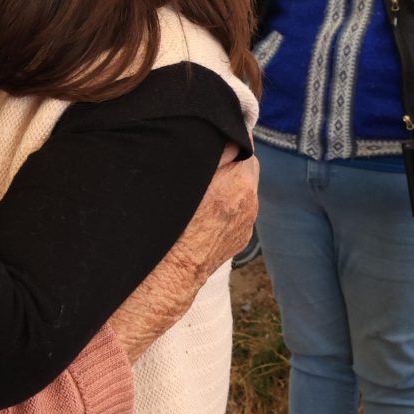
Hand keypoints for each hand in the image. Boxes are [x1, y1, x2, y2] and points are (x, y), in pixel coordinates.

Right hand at [102, 149, 257, 361]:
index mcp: (241, 185)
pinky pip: (230, 213)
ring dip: (221, 185)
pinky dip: (218, 207)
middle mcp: (249, 206)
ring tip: (193, 187)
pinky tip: (195, 212)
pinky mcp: (234, 243)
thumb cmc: (169, 231)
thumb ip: (210, 151)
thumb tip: (223, 132)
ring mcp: (243, 228)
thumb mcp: (186, 179)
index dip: (224, 139)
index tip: (205, 138)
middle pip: (242, 168)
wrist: (164, 281)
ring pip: (237, 191)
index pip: (243, 144)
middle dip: (225, 162)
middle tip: (196, 160)